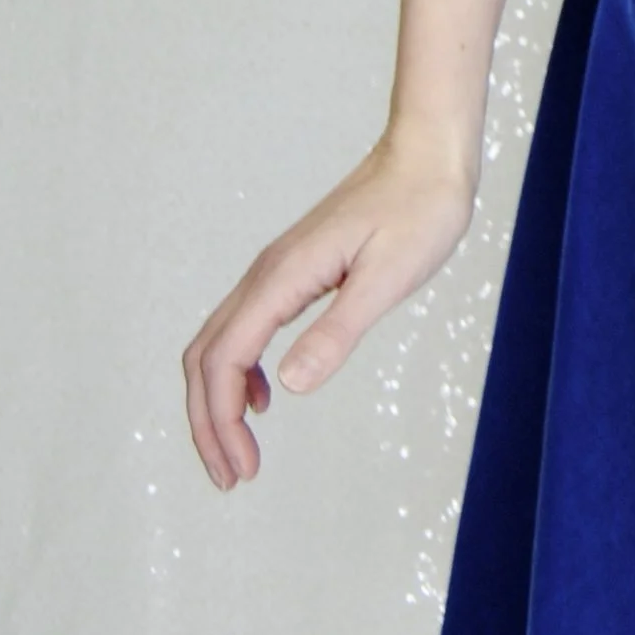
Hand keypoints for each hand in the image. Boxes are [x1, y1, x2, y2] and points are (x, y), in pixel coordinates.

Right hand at [182, 114, 478, 489]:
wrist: (428, 155)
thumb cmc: (419, 210)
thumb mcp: (388, 277)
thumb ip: (337, 331)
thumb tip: (289, 389)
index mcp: (282, 279)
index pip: (225, 362)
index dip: (222, 422)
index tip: (241, 470)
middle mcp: (266, 274)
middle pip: (206, 358)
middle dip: (208, 423)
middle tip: (230, 478)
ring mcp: (276, 271)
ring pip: (220, 343)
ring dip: (220, 401)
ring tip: (239, 452)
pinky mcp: (294, 271)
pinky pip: (247, 328)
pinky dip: (242, 372)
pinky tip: (268, 397)